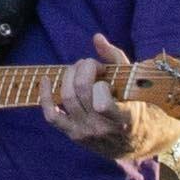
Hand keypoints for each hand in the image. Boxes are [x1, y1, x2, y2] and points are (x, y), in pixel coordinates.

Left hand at [55, 36, 142, 162]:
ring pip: (66, 98)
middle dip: (83, 69)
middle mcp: (102, 128)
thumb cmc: (134, 106)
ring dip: (69, 75)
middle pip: (81, 91)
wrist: (133, 142)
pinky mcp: (72, 134)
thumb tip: (96, 37)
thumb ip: (116, 58)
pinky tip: (46, 80)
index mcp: (122, 118)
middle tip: (90, 64)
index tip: (106, 73)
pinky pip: (51, 115)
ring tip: (78, 70)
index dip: (99, 82)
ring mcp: (85, 133)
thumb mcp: (133, 84)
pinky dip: (45, 95)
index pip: (102, 103)